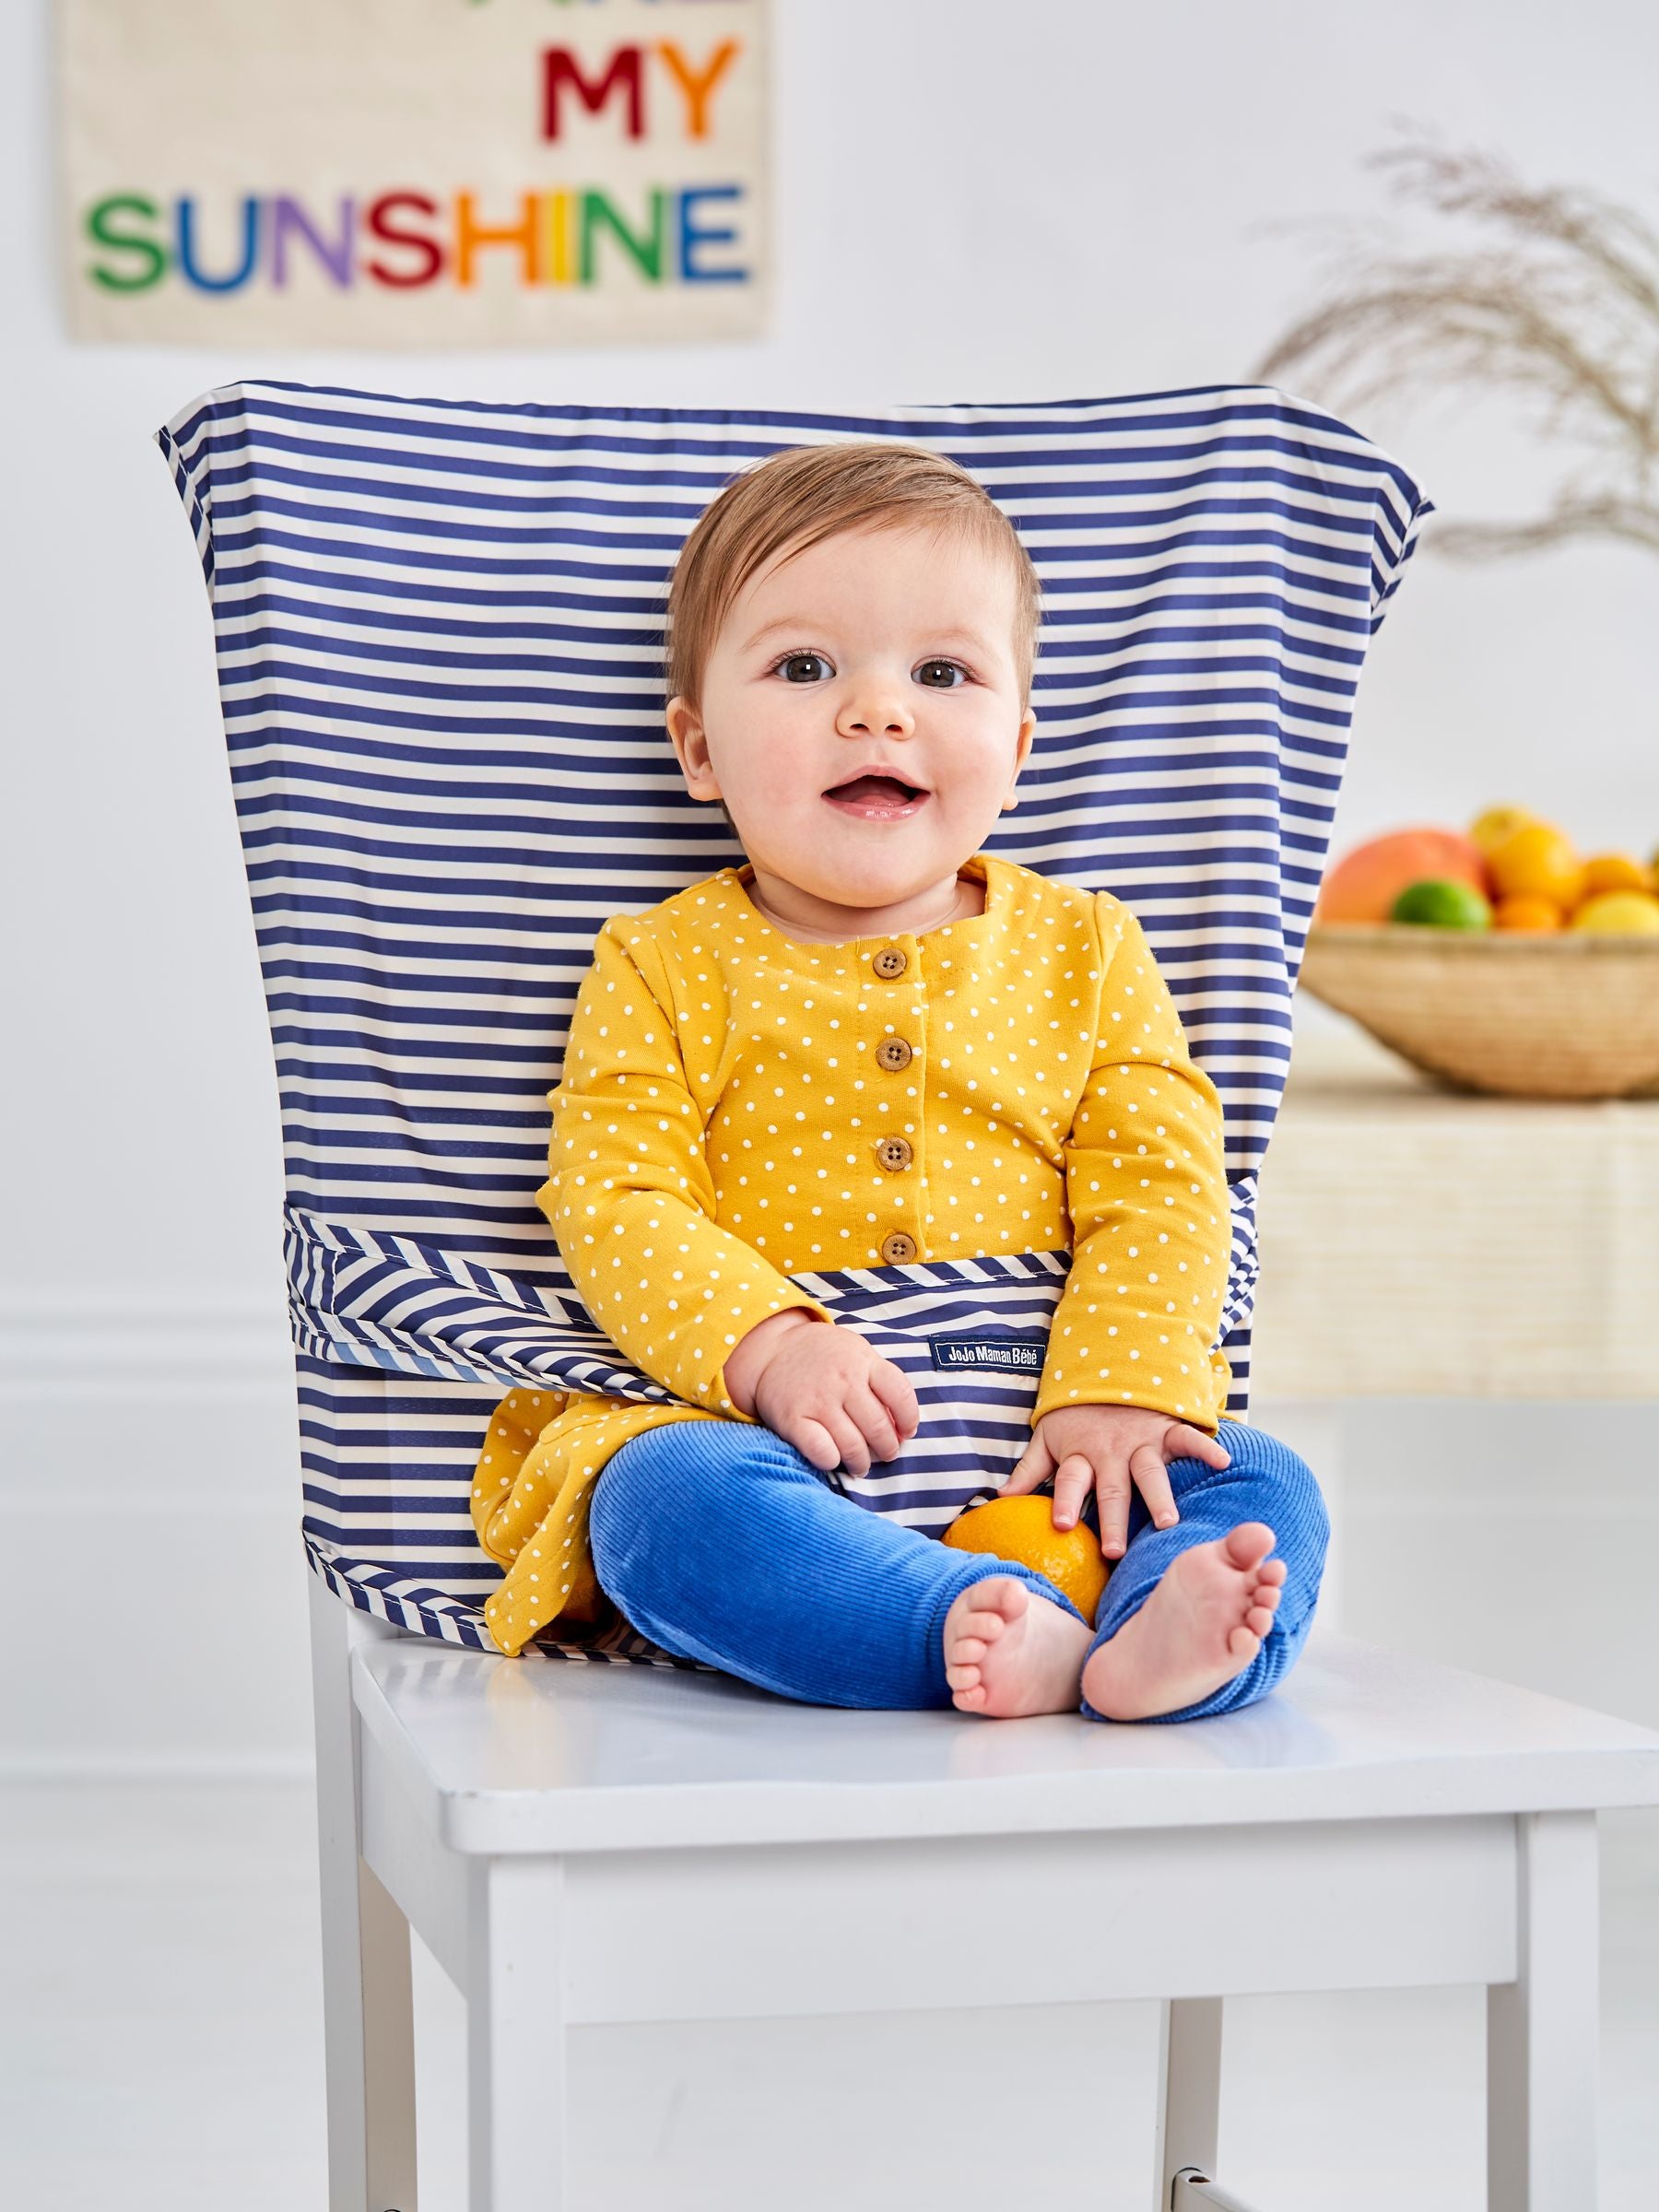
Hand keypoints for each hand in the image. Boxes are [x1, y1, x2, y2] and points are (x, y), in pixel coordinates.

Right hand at [727, 1312, 919, 1477]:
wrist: (773, 1349)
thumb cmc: (823, 1356)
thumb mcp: (856, 1353)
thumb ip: (879, 1381)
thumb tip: (900, 1427)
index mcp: (863, 1361)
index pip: (900, 1395)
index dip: (909, 1420)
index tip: (906, 1432)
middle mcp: (843, 1380)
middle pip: (878, 1427)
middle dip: (887, 1449)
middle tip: (885, 1454)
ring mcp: (817, 1400)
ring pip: (853, 1446)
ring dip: (862, 1463)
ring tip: (861, 1466)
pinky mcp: (793, 1418)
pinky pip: (821, 1451)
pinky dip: (832, 1461)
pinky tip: (833, 1460)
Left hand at [1001, 1403, 1230, 1557]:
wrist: (1108, 1367)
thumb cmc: (1076, 1413)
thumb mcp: (1047, 1436)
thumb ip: (1028, 1469)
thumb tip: (1000, 1500)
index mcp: (1080, 1455)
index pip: (1069, 1481)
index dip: (1063, 1500)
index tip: (1060, 1525)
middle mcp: (1110, 1453)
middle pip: (1111, 1489)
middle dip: (1113, 1520)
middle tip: (1115, 1551)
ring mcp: (1140, 1441)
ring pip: (1150, 1473)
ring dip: (1158, 1497)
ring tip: (1168, 1523)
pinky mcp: (1165, 1430)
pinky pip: (1187, 1438)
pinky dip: (1205, 1448)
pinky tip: (1222, 1463)